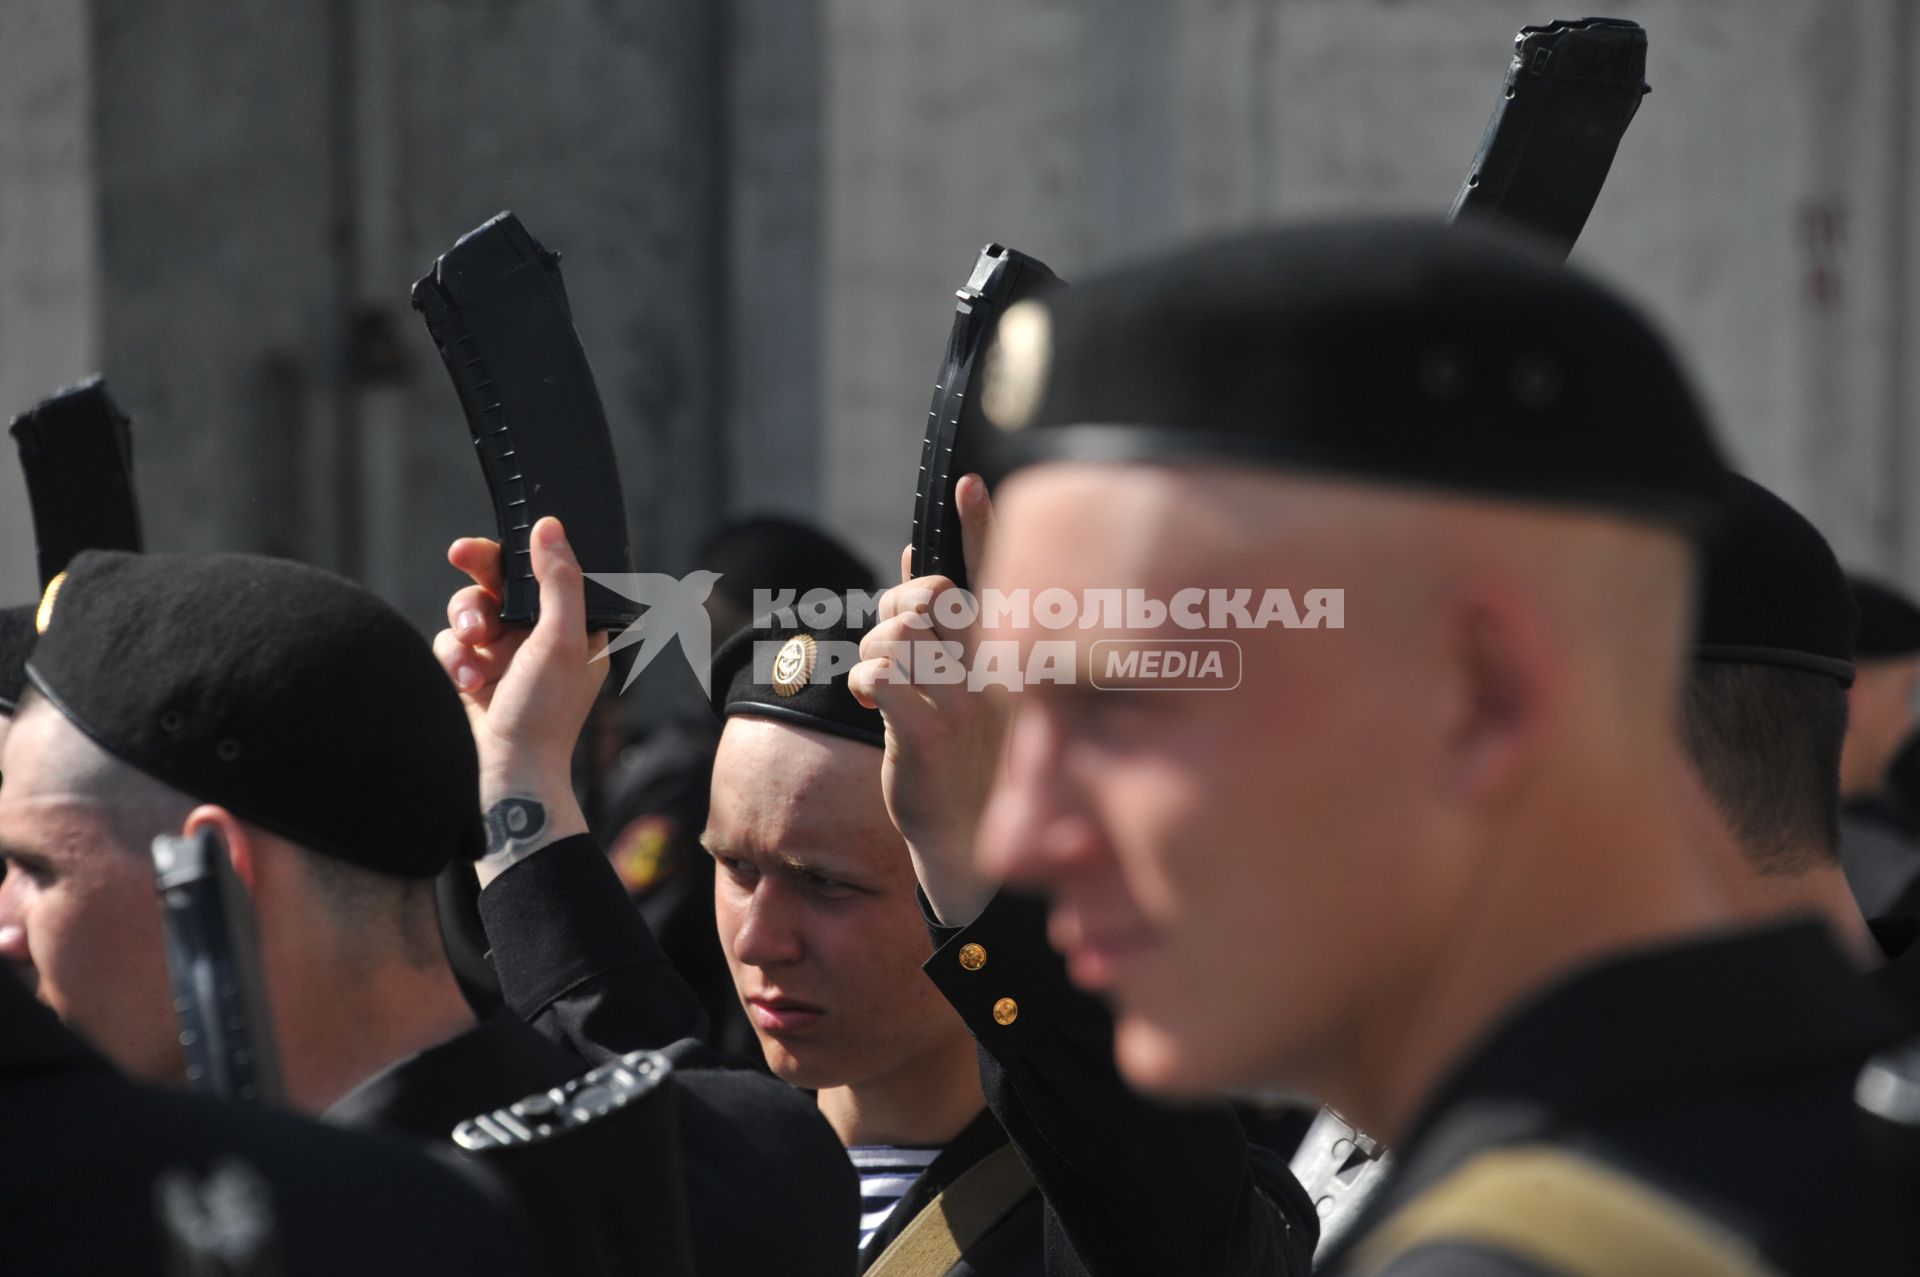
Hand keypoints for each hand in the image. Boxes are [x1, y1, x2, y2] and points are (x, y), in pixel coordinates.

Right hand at [432, 516, 609, 883]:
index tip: (497, 536)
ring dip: (466, 623)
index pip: (544, 572)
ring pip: (470, 611)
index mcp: (573, 627)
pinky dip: (454, 660)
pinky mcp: (472, 677)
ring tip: (473, 646)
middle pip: (499, 583)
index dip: (517, 552)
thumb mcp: (562, 640)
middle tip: (460, 553)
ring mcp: (503, 658)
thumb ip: (558, 581)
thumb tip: (550, 528)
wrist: (507, 778)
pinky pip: (452, 646)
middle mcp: (539, 639)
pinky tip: (466, 684)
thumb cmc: (545, 715)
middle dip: (480, 575)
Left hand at [849, 475, 1008, 924]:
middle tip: (890, 645)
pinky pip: (878, 677)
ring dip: (871, 653)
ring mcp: (962, 704)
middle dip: (894, 611)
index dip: (980, 526)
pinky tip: (867, 703)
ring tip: (879, 685)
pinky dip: (860, 681)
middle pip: (927, 598)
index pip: (992, 578)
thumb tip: (917, 548)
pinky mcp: (926, 735)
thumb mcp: (960, 681)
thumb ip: (943, 619)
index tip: (967, 482)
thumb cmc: (961, 753)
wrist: (965, 838)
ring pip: (895, 636)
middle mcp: (991, 673)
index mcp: (1005, 655)